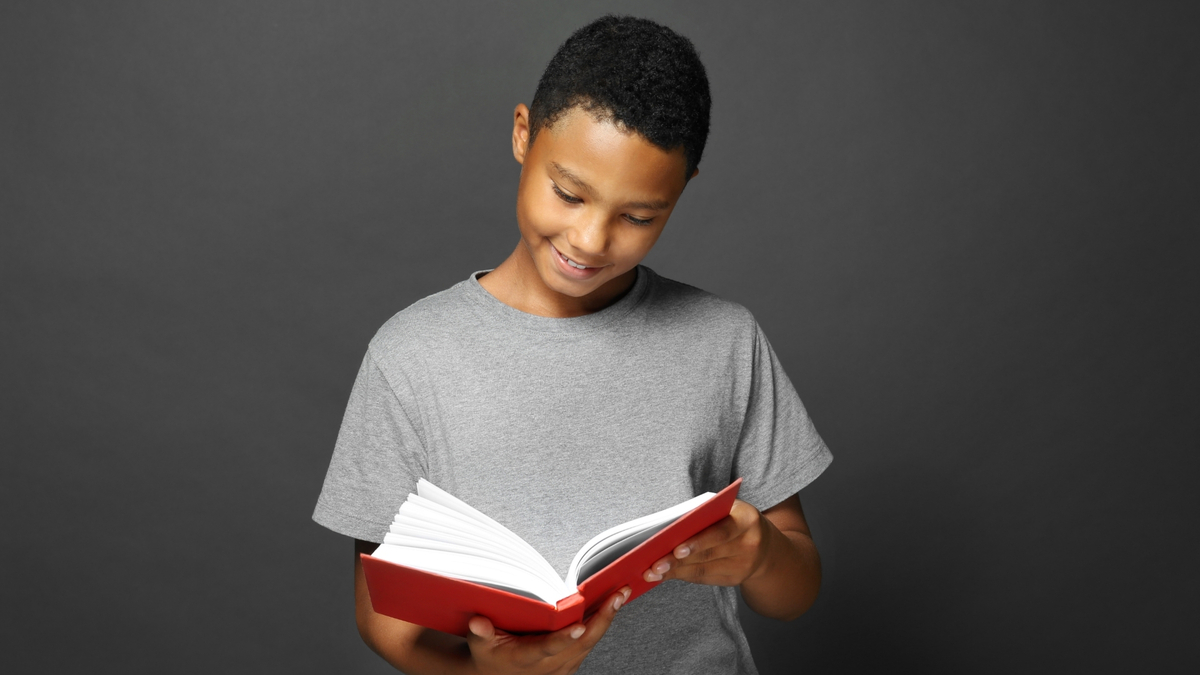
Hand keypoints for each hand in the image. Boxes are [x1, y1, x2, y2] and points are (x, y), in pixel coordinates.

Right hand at [465, 587, 629, 674]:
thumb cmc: (490, 654)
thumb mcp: (480, 645)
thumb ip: (480, 632)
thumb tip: (477, 621)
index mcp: (526, 659)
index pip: (548, 648)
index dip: (564, 638)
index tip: (579, 626)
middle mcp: (549, 665)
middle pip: (582, 643)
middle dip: (602, 618)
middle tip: (617, 595)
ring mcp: (563, 666)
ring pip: (591, 643)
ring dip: (607, 618)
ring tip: (620, 593)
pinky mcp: (571, 662)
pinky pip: (591, 643)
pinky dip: (603, 623)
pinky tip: (611, 604)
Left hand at [643, 499, 771, 586]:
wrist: (765, 543)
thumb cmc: (734, 518)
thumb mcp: (727, 509)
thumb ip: (705, 513)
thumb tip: (668, 528)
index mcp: (747, 520)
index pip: (721, 532)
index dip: (698, 542)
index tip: (675, 549)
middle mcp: (750, 544)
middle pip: (708, 555)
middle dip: (677, 561)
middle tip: (654, 566)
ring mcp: (744, 565)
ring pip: (703, 570)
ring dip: (675, 572)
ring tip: (652, 573)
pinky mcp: (736, 579)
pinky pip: (705, 579)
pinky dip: (683, 576)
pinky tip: (666, 575)